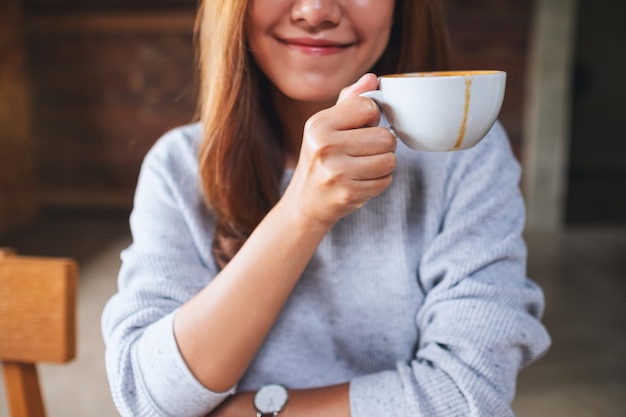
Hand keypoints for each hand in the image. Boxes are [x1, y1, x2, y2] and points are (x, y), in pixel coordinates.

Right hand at [284, 73, 396, 226]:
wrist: (305, 202)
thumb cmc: (321, 158)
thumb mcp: (327, 126)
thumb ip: (350, 101)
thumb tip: (372, 79)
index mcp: (319, 124)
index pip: (368, 107)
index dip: (372, 117)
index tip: (360, 128)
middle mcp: (325, 146)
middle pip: (385, 136)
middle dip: (381, 144)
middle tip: (363, 152)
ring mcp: (336, 172)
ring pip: (389, 159)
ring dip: (383, 164)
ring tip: (363, 167)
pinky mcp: (348, 193)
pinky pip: (386, 180)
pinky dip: (379, 182)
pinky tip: (360, 182)